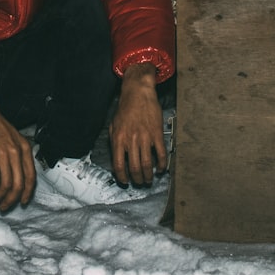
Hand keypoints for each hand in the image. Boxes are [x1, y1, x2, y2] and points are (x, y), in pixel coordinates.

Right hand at [0, 77, 34, 211]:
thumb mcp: (13, 139)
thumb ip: (16, 156)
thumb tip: (14, 176)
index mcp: (25, 149)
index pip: (31, 177)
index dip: (27, 193)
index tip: (21, 202)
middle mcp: (17, 152)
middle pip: (19, 184)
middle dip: (11, 200)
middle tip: (3, 207)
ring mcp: (3, 153)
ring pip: (5, 185)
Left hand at [109, 63, 165, 185]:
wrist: (138, 93)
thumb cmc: (125, 108)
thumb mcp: (113, 125)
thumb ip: (114, 141)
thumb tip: (116, 157)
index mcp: (118, 139)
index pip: (118, 165)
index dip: (122, 177)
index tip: (125, 181)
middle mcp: (131, 140)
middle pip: (134, 168)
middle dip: (137, 179)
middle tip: (140, 182)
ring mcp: (145, 138)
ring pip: (147, 164)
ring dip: (149, 175)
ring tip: (149, 179)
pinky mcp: (157, 134)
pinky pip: (160, 154)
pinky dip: (162, 164)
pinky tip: (161, 168)